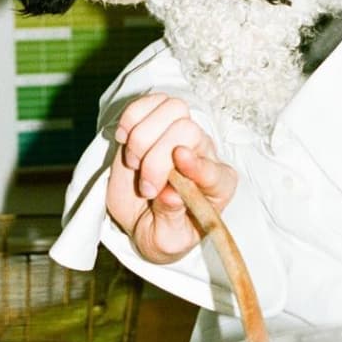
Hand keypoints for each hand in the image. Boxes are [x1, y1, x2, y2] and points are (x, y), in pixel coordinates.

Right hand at [106, 93, 237, 263]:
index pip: (214, 169)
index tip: (180, 160)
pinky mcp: (155, 124)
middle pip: (187, 132)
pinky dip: (132, 116)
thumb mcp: (168, 240)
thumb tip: (171, 195)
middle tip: (146, 188)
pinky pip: (150, 102)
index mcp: (217, 186)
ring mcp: (179, 136)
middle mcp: (202, 154)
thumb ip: (172, 220)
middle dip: (157, 159)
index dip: (198, 164)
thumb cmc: (164, 232)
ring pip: (172, 110)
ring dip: (143, 137)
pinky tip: (124, 139)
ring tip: (134, 164)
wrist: (143, 222)